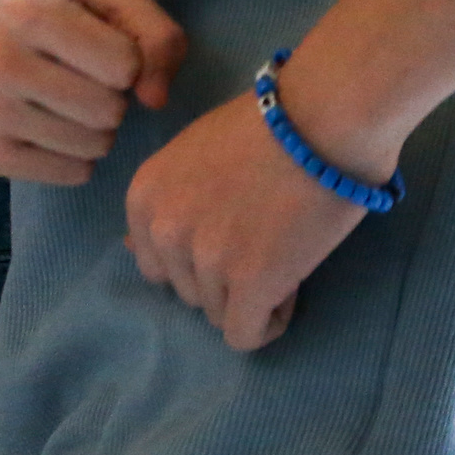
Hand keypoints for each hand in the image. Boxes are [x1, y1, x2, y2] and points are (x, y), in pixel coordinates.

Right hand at [0, 0, 186, 185]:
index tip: (98, 50)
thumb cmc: (54, 17)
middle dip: (111, 98)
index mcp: (25, 11)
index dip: (126, 60)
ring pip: (94, 145)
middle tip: (83, 81)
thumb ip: (159, 37)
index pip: (125, 65)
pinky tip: (51, 127)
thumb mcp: (110, 4)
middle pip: (109, 110)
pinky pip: (74, 173)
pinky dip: (76, 156)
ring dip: (96, 128)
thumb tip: (155, 99)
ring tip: (68, 103)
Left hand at [126, 87, 368, 350]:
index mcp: (143, 198)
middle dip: (223, 277)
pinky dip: (268, 324)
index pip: (154, 262)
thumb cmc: (265, 126)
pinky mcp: (251, 283)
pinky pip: (245, 335)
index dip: (197, 256)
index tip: (232, 236)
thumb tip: (134, 249)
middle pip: (187, 290)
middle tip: (265, 244)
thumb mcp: (189, 156)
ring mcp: (204, 259)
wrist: (321, 118)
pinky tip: (290, 291)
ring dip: (251, 296)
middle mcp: (163, 231)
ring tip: (284, 256)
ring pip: (218, 313)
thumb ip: (167, 203)